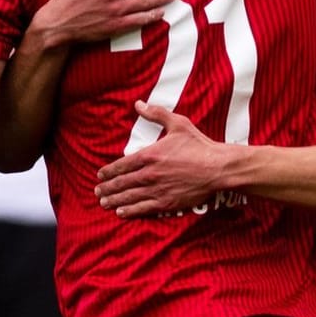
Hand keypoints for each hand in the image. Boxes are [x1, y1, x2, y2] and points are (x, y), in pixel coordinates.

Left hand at [95, 103, 225, 216]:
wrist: (218, 168)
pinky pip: (143, 208)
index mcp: (150, 155)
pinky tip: (121, 212)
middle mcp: (149, 174)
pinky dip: (130, 210)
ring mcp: (157, 189)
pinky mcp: (167, 202)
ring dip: (114, 200)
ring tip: (104, 203)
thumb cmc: (199, 145)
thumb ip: (156, 114)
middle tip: (98, 191)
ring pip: (129, 196)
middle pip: (122, 182)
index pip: (122, 164)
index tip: (100, 175)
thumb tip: (139, 104)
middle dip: (107, 187)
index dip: (109, 171)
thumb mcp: (178, 124)